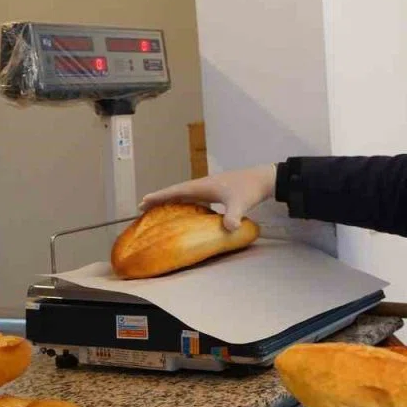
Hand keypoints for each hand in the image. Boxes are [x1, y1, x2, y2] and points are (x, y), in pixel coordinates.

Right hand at [139, 164, 277, 231]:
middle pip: (177, 191)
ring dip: (171, 199)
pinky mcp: (217, 190)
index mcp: (203, 186)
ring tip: (158, 207)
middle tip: (143, 206)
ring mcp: (210, 186)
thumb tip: (229, 228)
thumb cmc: (250, 189)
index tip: (143, 200)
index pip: (176, 190)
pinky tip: (186, 209)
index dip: (160, 196)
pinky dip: (185, 201)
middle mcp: (203, 184)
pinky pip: (195, 196)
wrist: (264, 178)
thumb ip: (233, 216)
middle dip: (160, 198)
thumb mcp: (240, 204)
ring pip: (185, 193)